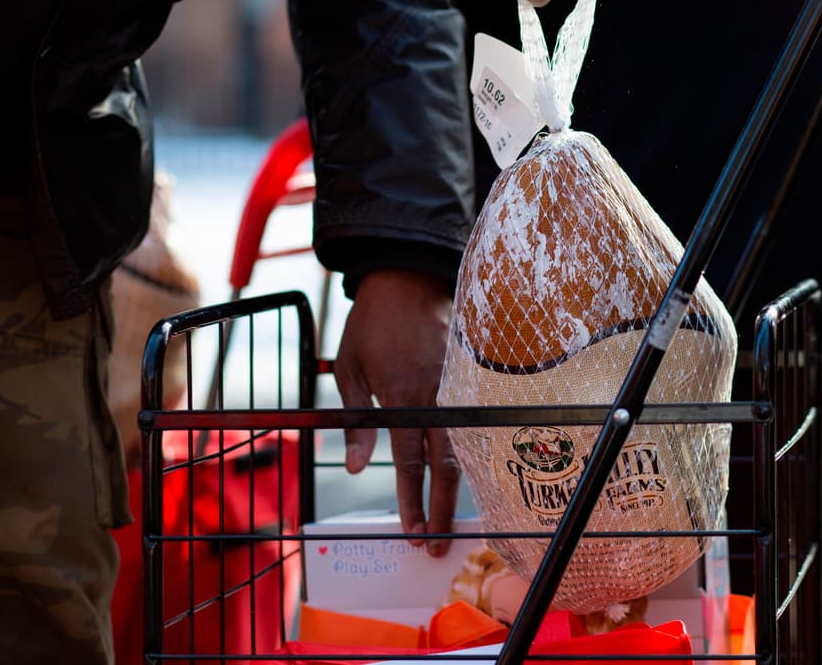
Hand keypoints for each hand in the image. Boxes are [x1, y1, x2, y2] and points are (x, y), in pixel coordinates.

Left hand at [334, 269, 459, 555]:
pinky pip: (471, 423)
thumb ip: (354, 422)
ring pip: (463, 448)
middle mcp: (434, 397)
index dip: (410, 501)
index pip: (408, 462)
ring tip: (452, 521)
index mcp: (402, 397)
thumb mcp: (350, 369)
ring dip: (457, 489)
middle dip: (439, 508)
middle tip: (436, 544)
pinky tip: (470, 476)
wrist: (407, 275)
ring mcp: (456, 386)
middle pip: (443, 465)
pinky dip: (471, 454)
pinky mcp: (467, 377)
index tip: (412, 533)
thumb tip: (352, 469)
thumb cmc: (372, 323)